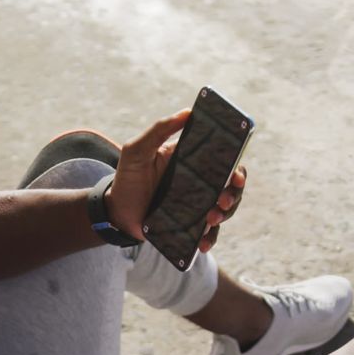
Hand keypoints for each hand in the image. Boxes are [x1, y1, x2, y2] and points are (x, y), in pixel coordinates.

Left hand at [105, 110, 247, 252]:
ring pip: (225, 210)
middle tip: (223, 200)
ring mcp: (198, 206)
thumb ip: (159, 129)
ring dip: (225, 215)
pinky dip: (210, 238)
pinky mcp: (191, 226)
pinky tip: (203, 242)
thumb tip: (188, 112)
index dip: (236, 167)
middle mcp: (201, 183)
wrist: (117, 212)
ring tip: (211, 218)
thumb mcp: (137, 150)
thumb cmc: (128, 177)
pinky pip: (209, 233)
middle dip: (234, 193)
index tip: (236, 174)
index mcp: (193, 162)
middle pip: (231, 187)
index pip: (224, 161)